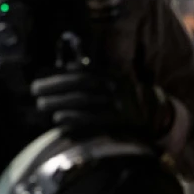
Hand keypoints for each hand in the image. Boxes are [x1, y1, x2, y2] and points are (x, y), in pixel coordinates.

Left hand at [30, 70, 174, 139]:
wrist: (158, 121)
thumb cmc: (126, 102)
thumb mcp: (114, 86)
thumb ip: (93, 78)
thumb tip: (66, 69)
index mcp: (115, 77)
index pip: (83, 74)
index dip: (59, 78)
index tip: (40, 81)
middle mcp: (119, 89)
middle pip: (82, 86)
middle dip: (56, 88)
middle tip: (35, 91)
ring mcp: (122, 106)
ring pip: (86, 102)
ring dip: (60, 102)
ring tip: (41, 104)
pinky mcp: (123, 124)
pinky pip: (95, 120)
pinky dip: (75, 119)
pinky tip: (58, 119)